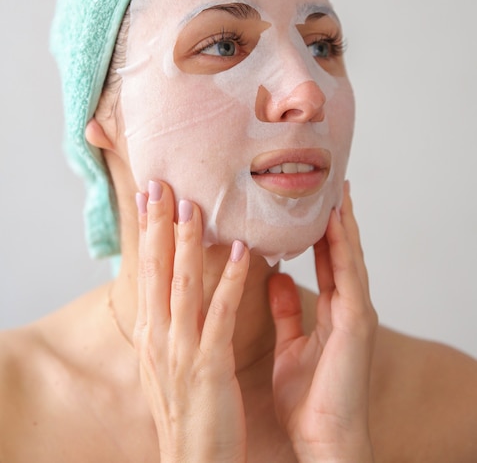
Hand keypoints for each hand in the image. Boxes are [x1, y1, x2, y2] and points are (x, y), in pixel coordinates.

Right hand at [133, 180, 249, 462]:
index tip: (149, 197)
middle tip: (161, 183)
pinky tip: (240, 252)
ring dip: (188, 242)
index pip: (146, 272)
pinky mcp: (208, 365)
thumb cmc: (187, 411)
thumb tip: (174, 293)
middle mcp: (160, 336)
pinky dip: (229, 280)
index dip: (147, 233)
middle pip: (155, 269)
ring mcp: (182, 350)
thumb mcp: (169, 363)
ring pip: (183, 284)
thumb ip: (171, 325)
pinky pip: (220, 314)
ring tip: (196, 205)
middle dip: (157, 225)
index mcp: (152, 334)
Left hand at [268, 182, 376, 461]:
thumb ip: (287, 312)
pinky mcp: (355, 322)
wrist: (324, 442)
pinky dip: (342, 245)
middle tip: (330, 182)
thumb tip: (275, 279)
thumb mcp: (291, 347)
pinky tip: (335, 220)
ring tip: (335, 188)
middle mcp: (349, 306)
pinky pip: (348, 275)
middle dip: (336, 217)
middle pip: (342, 251)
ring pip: (349, 256)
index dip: (323, 229)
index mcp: (334, 312)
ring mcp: (356, 313)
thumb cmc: (309, 402)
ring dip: (342, 222)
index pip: (329, 260)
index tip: (315, 200)